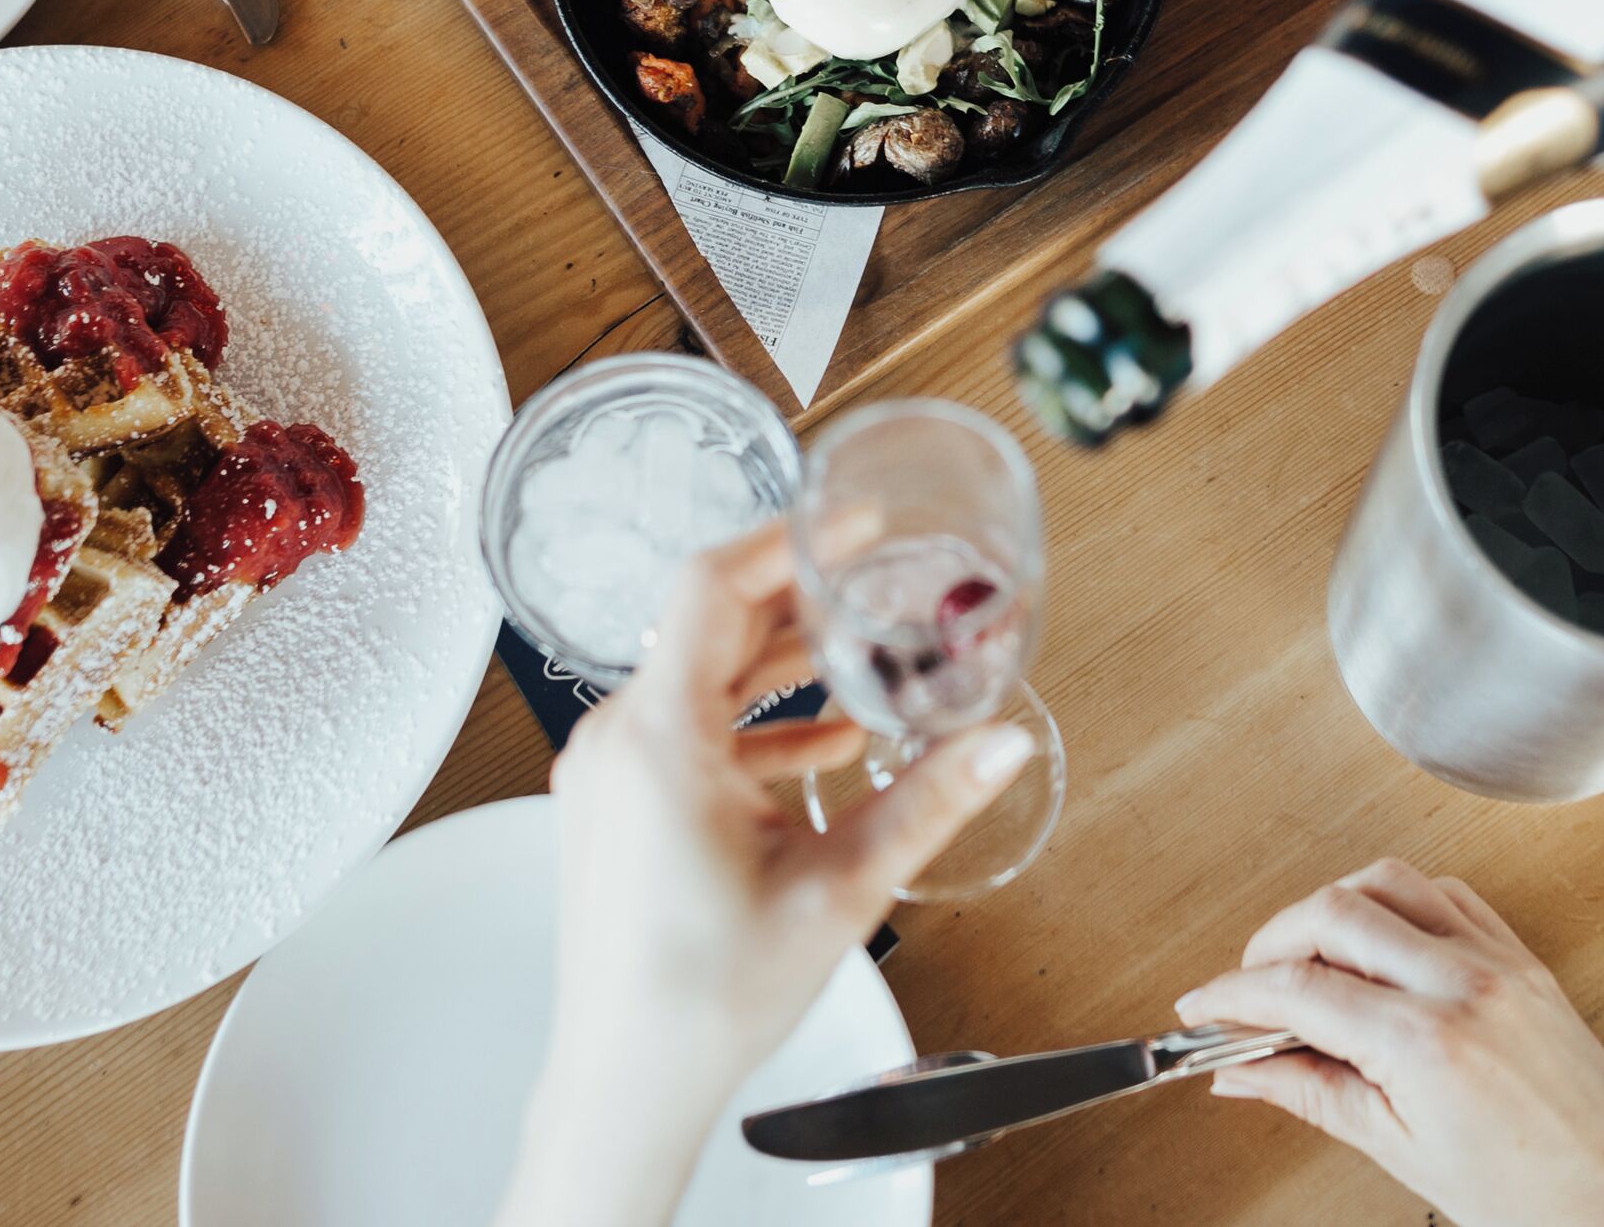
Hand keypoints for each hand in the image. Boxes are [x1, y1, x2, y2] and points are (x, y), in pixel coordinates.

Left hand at [492, 523, 1029, 1226]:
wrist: (627, 1081)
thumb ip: (926, 804)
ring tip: (858, 656)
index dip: (785, 540)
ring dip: (775, 665)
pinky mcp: (612, 810)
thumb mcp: (839, 890)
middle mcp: (619, 741)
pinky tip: (819, 746)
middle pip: (707, 626)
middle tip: (868, 580)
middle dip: (796, 602)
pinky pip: (682, 734)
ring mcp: (607, 776)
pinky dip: (748, 726)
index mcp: (662, 738)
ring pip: (695, 681)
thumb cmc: (705, 997)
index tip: (847, 523)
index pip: (712, 584)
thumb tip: (997, 746)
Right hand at [1171, 861, 1603, 1226]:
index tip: (1203, 1007)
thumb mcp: (1398, 1151)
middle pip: (1332, 912)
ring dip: (1331, 907)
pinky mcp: (1523, 957)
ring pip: (1388, 881)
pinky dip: (1397, 902)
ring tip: (1308, 959)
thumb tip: (1241, 1072)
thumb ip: (1311, 1095)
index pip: (1298, 989)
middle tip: (1249, 989)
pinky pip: (1447, 893)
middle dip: (1271, 942)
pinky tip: (1379, 941)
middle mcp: (1463, 983)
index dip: (1233, 994)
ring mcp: (1498, 961)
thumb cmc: (1528, 1196)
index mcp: (1426, 1041)